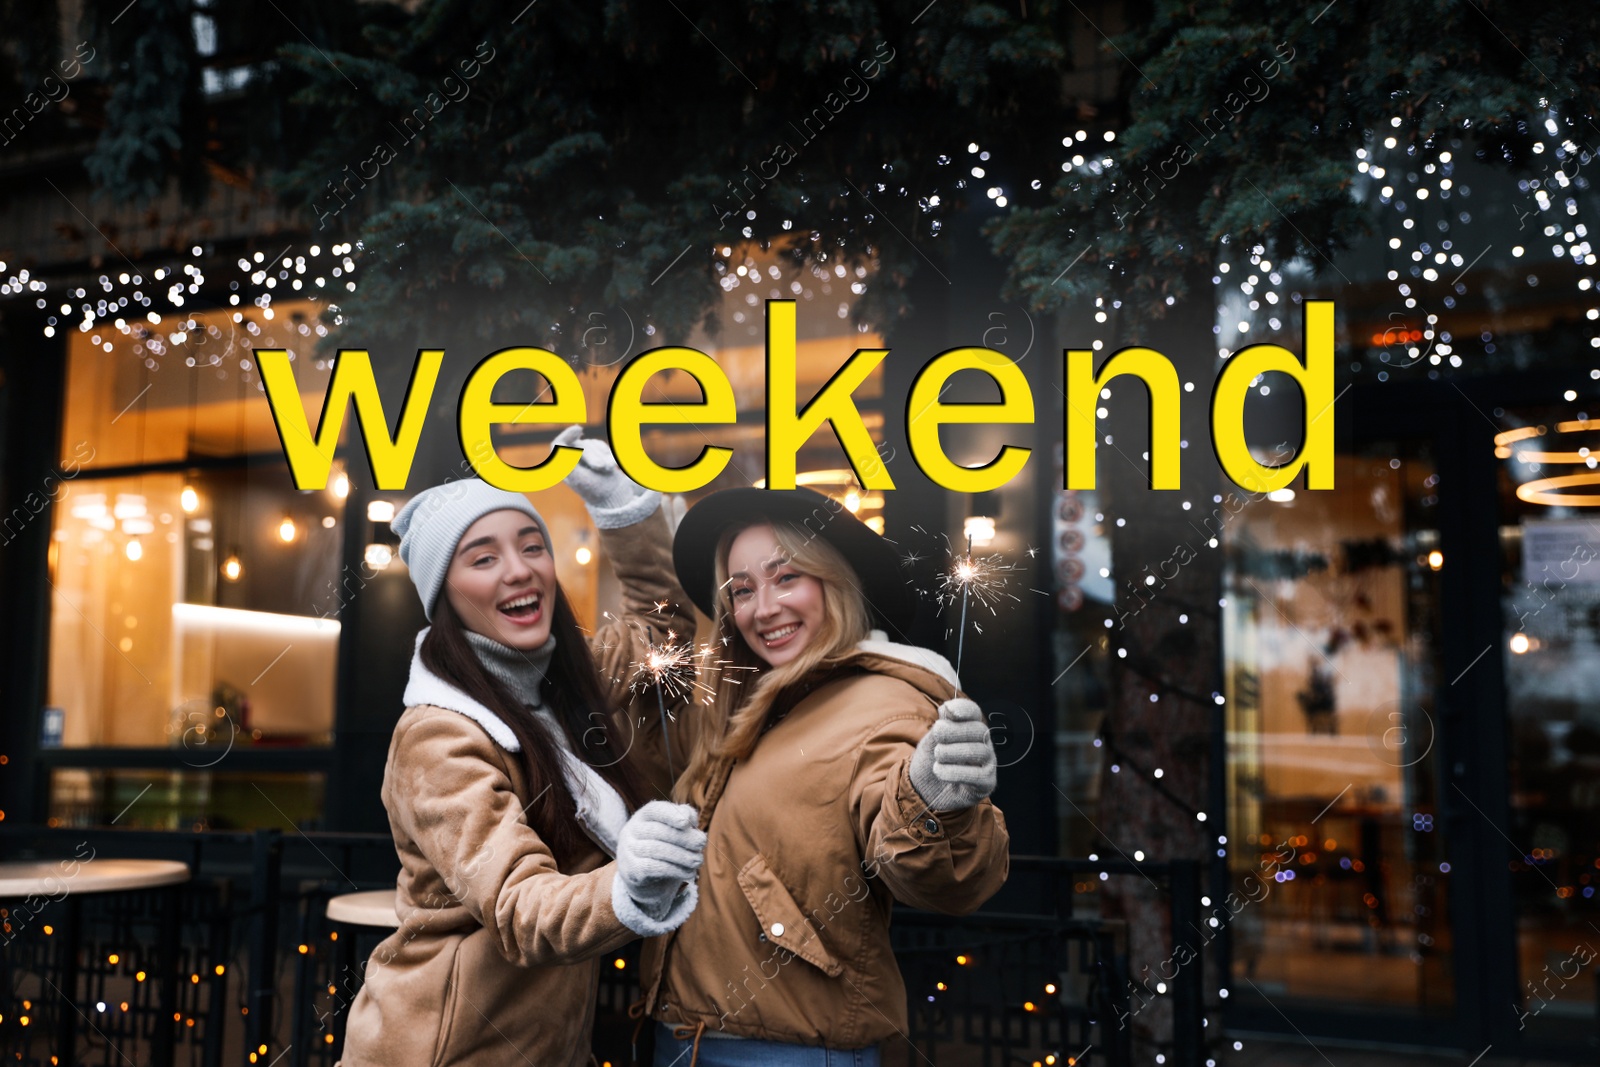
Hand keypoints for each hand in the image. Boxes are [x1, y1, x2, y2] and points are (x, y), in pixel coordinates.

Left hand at [554, 425, 644, 511]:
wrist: (614, 496)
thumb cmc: (595, 490)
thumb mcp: (578, 477)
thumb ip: (566, 461)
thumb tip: (558, 444)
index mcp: (563, 467)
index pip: (558, 445)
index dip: (567, 435)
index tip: (579, 429)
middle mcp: (571, 460)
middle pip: (579, 445)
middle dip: (593, 455)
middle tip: (602, 468)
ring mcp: (584, 457)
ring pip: (591, 444)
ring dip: (602, 456)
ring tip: (609, 470)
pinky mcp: (596, 454)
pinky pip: (601, 446)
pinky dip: (608, 455)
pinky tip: (613, 466)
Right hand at [614, 801, 705, 917]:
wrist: (645, 878)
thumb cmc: (665, 846)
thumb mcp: (673, 829)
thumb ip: (684, 817)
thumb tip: (691, 818)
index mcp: (643, 816)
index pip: (655, 810)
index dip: (671, 814)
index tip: (687, 823)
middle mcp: (632, 830)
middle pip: (658, 831)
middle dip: (683, 837)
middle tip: (701, 843)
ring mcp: (628, 850)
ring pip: (656, 850)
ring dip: (682, 856)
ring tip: (698, 860)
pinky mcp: (631, 870)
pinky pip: (653, 868)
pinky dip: (674, 870)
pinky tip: (689, 873)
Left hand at [908, 698, 996, 810]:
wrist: (925, 789)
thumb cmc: (931, 760)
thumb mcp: (931, 740)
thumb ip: (941, 725)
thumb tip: (948, 708)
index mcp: (970, 727)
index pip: (974, 713)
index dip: (964, 709)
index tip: (948, 711)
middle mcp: (983, 743)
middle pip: (979, 730)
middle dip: (953, 731)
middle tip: (936, 735)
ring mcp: (987, 763)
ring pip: (979, 751)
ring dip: (952, 752)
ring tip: (937, 756)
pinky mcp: (986, 783)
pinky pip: (978, 775)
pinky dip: (955, 772)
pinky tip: (939, 771)